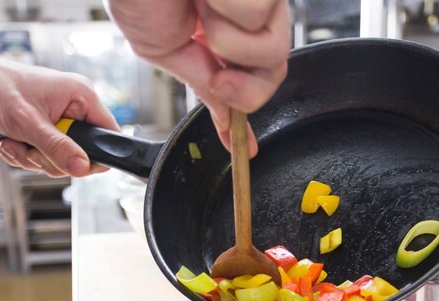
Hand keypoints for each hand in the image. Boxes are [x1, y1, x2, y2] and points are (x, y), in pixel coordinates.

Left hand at [0, 45, 119, 176]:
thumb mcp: (27, 121)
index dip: (95, 156)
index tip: (73, 161)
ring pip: (61, 160)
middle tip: (31, 148)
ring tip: (14, 141)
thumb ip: (58, 147)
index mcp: (81, 96)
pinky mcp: (43, 132)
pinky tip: (9, 141)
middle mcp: (73, 109)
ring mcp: (58, 122)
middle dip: (52, 159)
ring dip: (33, 158)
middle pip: (82, 155)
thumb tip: (83, 167)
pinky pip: (44, 158)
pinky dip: (24, 156)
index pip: (109, 135)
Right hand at [105, 0, 290, 155]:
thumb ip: (203, 86)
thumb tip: (224, 126)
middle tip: (217, 73)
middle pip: (272, 75)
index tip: (248, 148)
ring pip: (273, 52)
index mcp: (223, 34)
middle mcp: (248, 15)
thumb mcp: (165, 51)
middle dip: (243, 89)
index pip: (250, 80)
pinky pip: (260, 16)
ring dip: (229, 42)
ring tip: (202, 8)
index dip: (247, 113)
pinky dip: (228, 8)